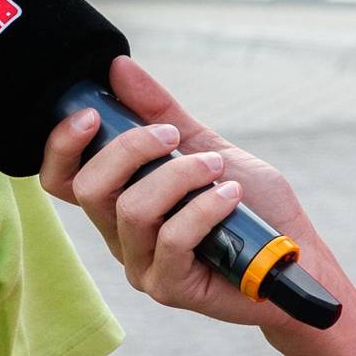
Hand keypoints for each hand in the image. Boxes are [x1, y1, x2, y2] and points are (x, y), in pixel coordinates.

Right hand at [38, 56, 318, 330]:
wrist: (295, 257)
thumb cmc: (249, 205)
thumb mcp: (206, 147)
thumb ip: (160, 112)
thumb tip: (119, 67)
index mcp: (118, 202)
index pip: (60, 179)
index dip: (61, 145)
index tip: (92, 114)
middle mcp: (120, 236)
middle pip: (88, 189)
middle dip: (131, 150)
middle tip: (173, 137)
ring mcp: (141, 266)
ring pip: (132, 210)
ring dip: (180, 177)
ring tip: (218, 170)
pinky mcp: (169, 288)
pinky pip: (172, 240)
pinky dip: (205, 208)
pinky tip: (231, 197)